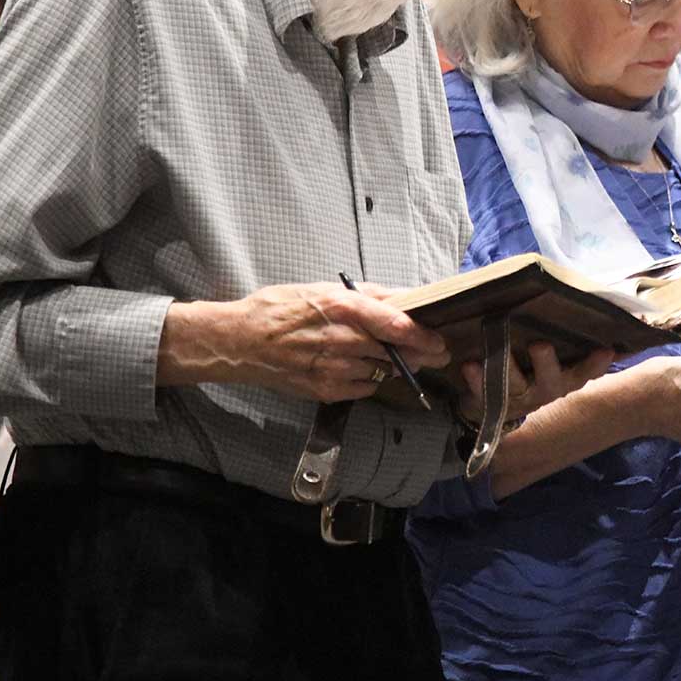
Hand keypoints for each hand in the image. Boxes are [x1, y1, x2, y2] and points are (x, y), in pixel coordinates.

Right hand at [158, 281, 449, 401]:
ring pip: (382, 370)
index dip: (425, 335)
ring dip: (391, 364)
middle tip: (434, 352)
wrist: (240, 342)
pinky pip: (363, 387)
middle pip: (396, 352)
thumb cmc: (280, 308)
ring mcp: (334, 368)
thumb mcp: (323, 290)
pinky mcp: (326, 390)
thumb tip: (405, 297)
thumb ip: (368, 295)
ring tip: (384, 354)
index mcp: (344, 308)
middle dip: (419, 353)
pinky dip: (367, 378)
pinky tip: (356, 366)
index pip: (397, 325)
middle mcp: (343, 339)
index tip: (440, 340)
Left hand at [457, 341, 616, 425]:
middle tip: (540, 344)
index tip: (607, 350)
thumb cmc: (532, 365)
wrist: (496, 404)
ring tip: (492, 355)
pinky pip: (484, 394)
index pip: (586, 370)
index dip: (596, 363)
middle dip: (546, 363)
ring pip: (515, 386)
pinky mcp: (492, 405)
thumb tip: (604, 313)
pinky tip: (469, 365)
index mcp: (565, 377)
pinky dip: (476, 380)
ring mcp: (520, 399)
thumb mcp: (556, 356)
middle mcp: (546, 389)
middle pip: (551, 380)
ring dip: (506, 369)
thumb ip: (571, 338)